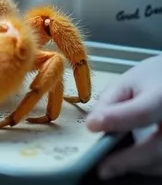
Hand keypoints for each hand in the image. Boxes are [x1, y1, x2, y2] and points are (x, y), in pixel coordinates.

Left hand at [86, 53, 161, 178]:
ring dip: (135, 165)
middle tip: (102, 167)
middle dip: (128, 160)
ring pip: (160, 161)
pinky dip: (144, 166)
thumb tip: (94, 123)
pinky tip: (130, 158)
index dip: (117, 120)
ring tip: (112, 162)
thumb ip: (110, 99)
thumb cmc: (153, 80)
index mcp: (161, 96)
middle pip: (157, 147)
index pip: (142, 111)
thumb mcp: (129, 81)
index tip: (93, 125)